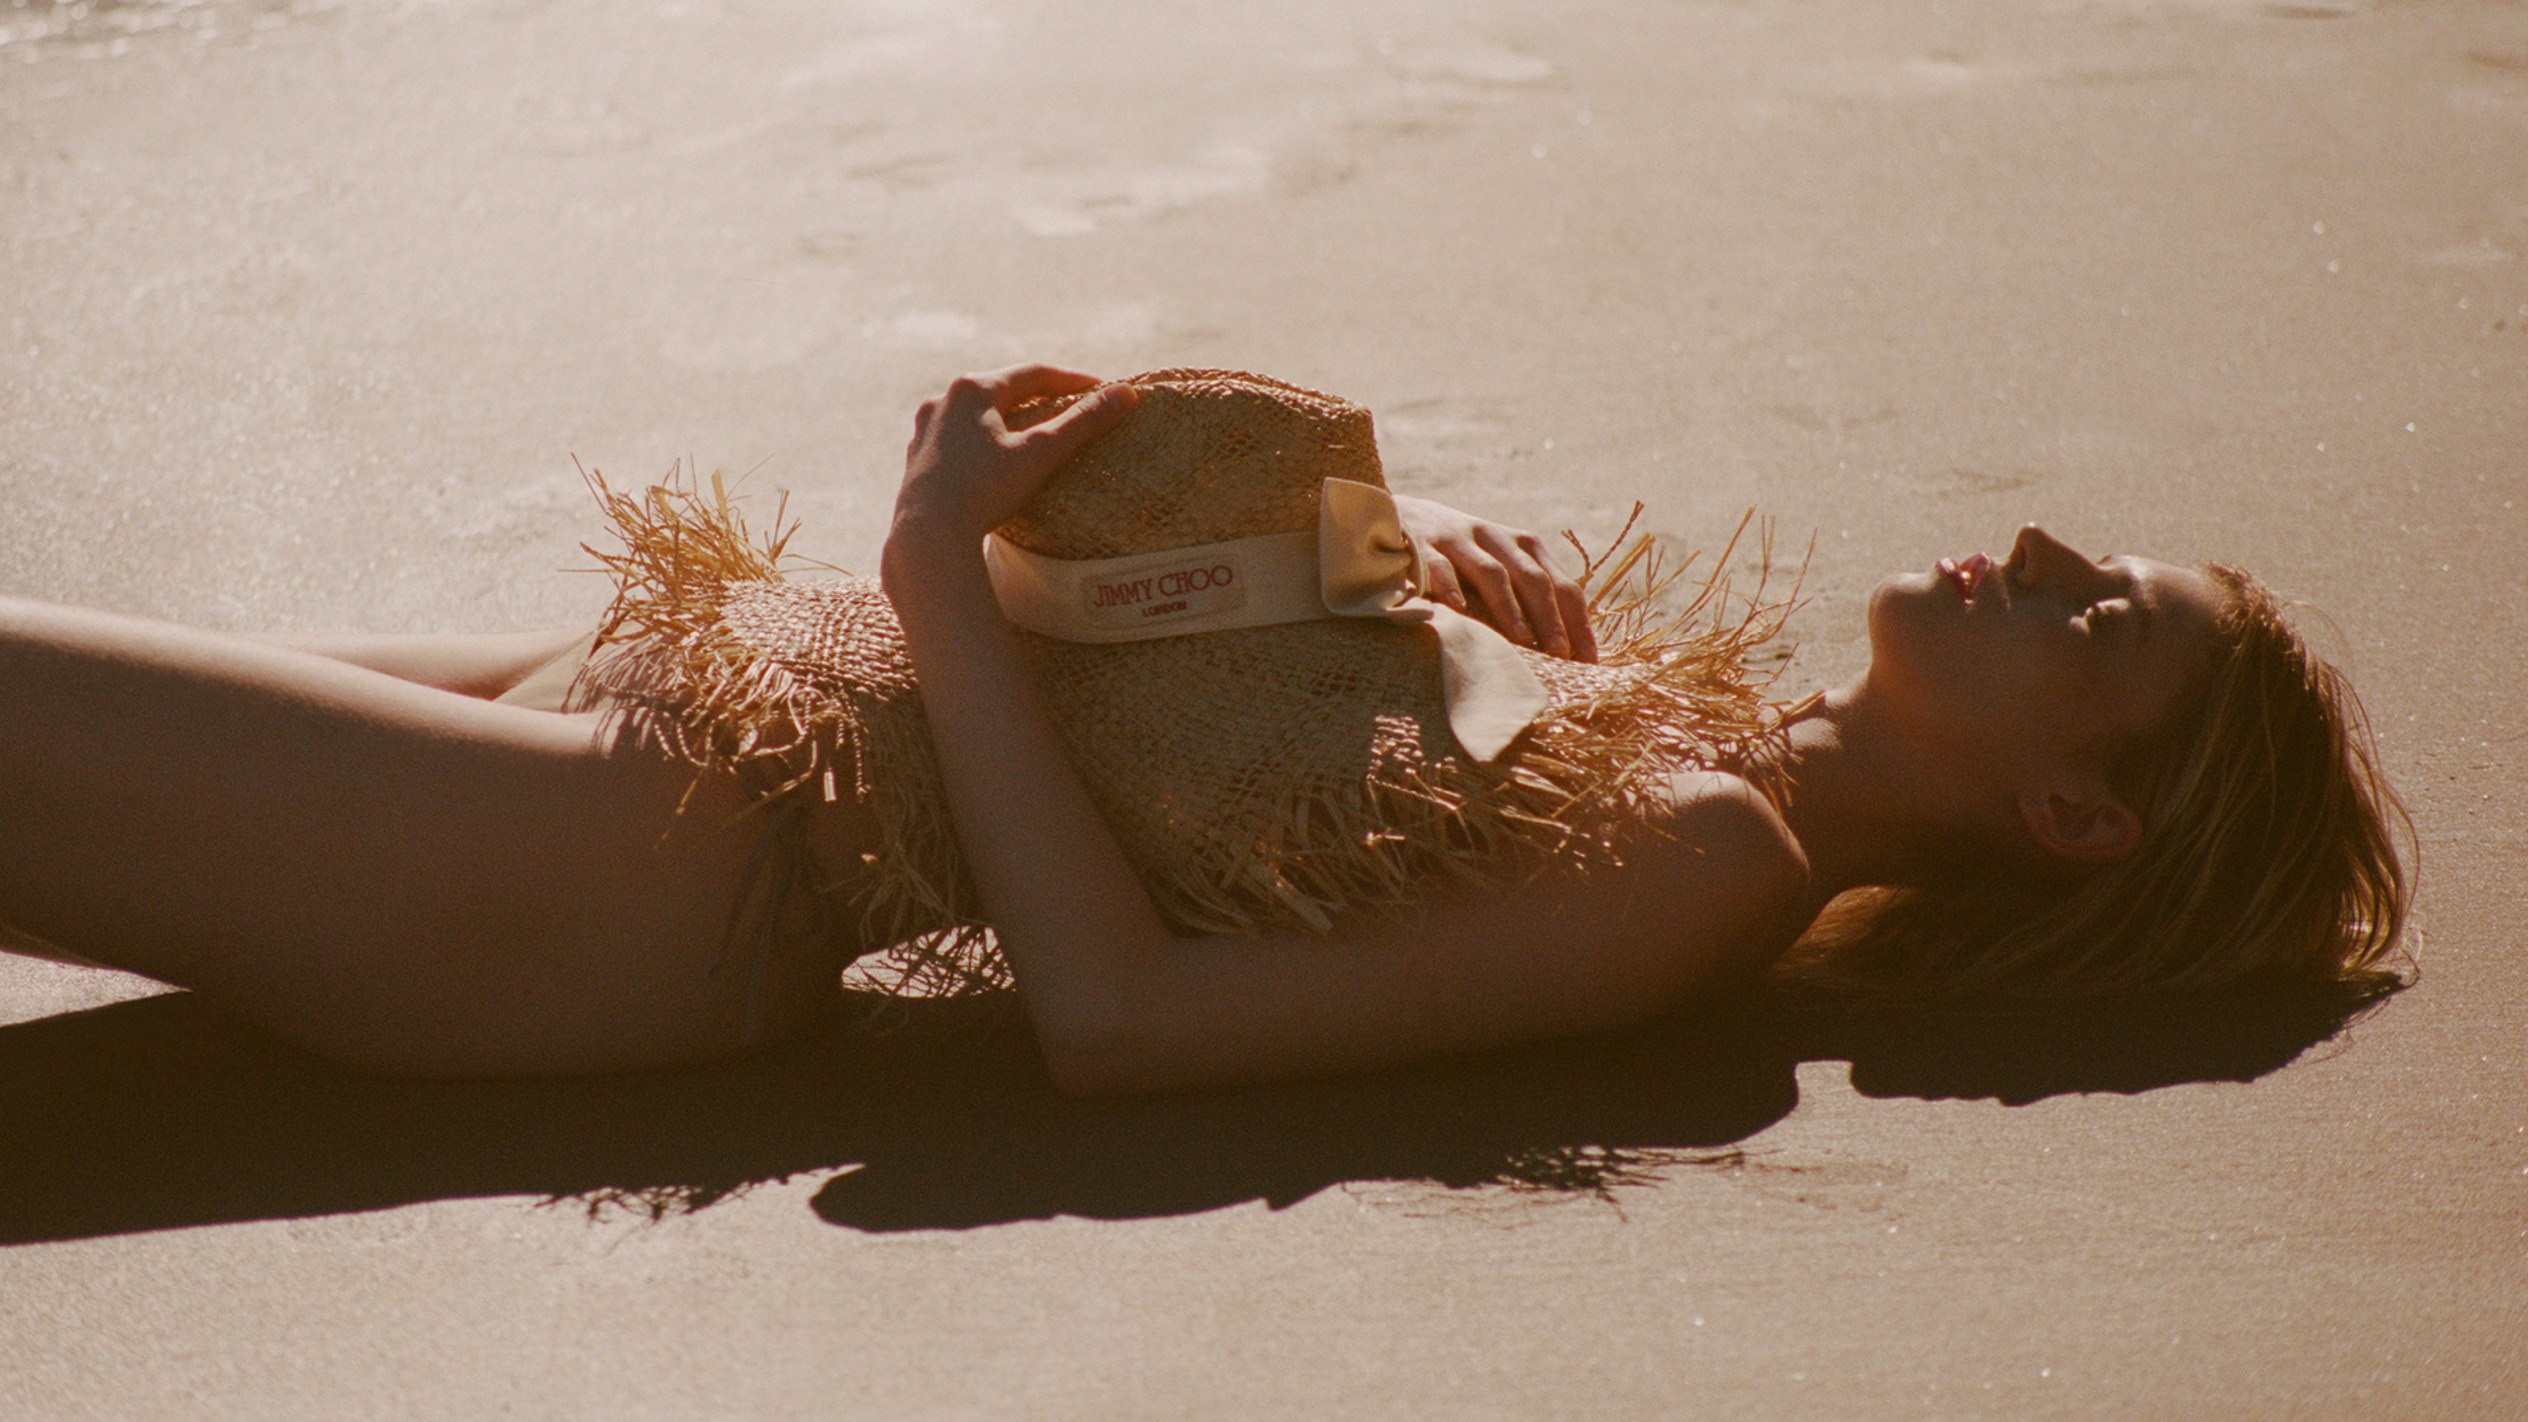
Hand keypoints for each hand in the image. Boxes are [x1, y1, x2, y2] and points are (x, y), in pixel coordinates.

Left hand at [889, 364, 1139, 554]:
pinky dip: (982, 442)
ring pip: (976, 416)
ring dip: (1007, 418)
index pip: (1033, 374)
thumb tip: (1127, 393)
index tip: (1099, 389)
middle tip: (1070, 406)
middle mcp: (943, 400)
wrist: (927, 534)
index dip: (1071, 381)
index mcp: (973, 389)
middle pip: (1002, 391)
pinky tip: (992, 459)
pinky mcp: (916, 459)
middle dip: (1038, 398)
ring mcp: (925, 429)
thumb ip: (1083, 422)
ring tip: (1031, 431)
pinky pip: (957, 441)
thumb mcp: (1041, 453)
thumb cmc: (984, 490)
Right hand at [1390, 494, 1596, 661]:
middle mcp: (1496, 538)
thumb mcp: (1496, 570)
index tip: (1589, 661)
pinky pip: (1440, 567)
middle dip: (1550, 619)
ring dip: (1509, 609)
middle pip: (1533, 578)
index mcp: (1523, 547)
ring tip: (1522, 641)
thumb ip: (1525, 599)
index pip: (1563, 584)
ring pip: (1492, 573)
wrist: (1392, 519)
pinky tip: (1459, 610)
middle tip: (1561, 656)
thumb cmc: (1456, 560)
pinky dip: (1450, 587)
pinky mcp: (1422, 544)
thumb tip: (1563, 653)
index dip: (1578, 623)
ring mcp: (1458, 539)